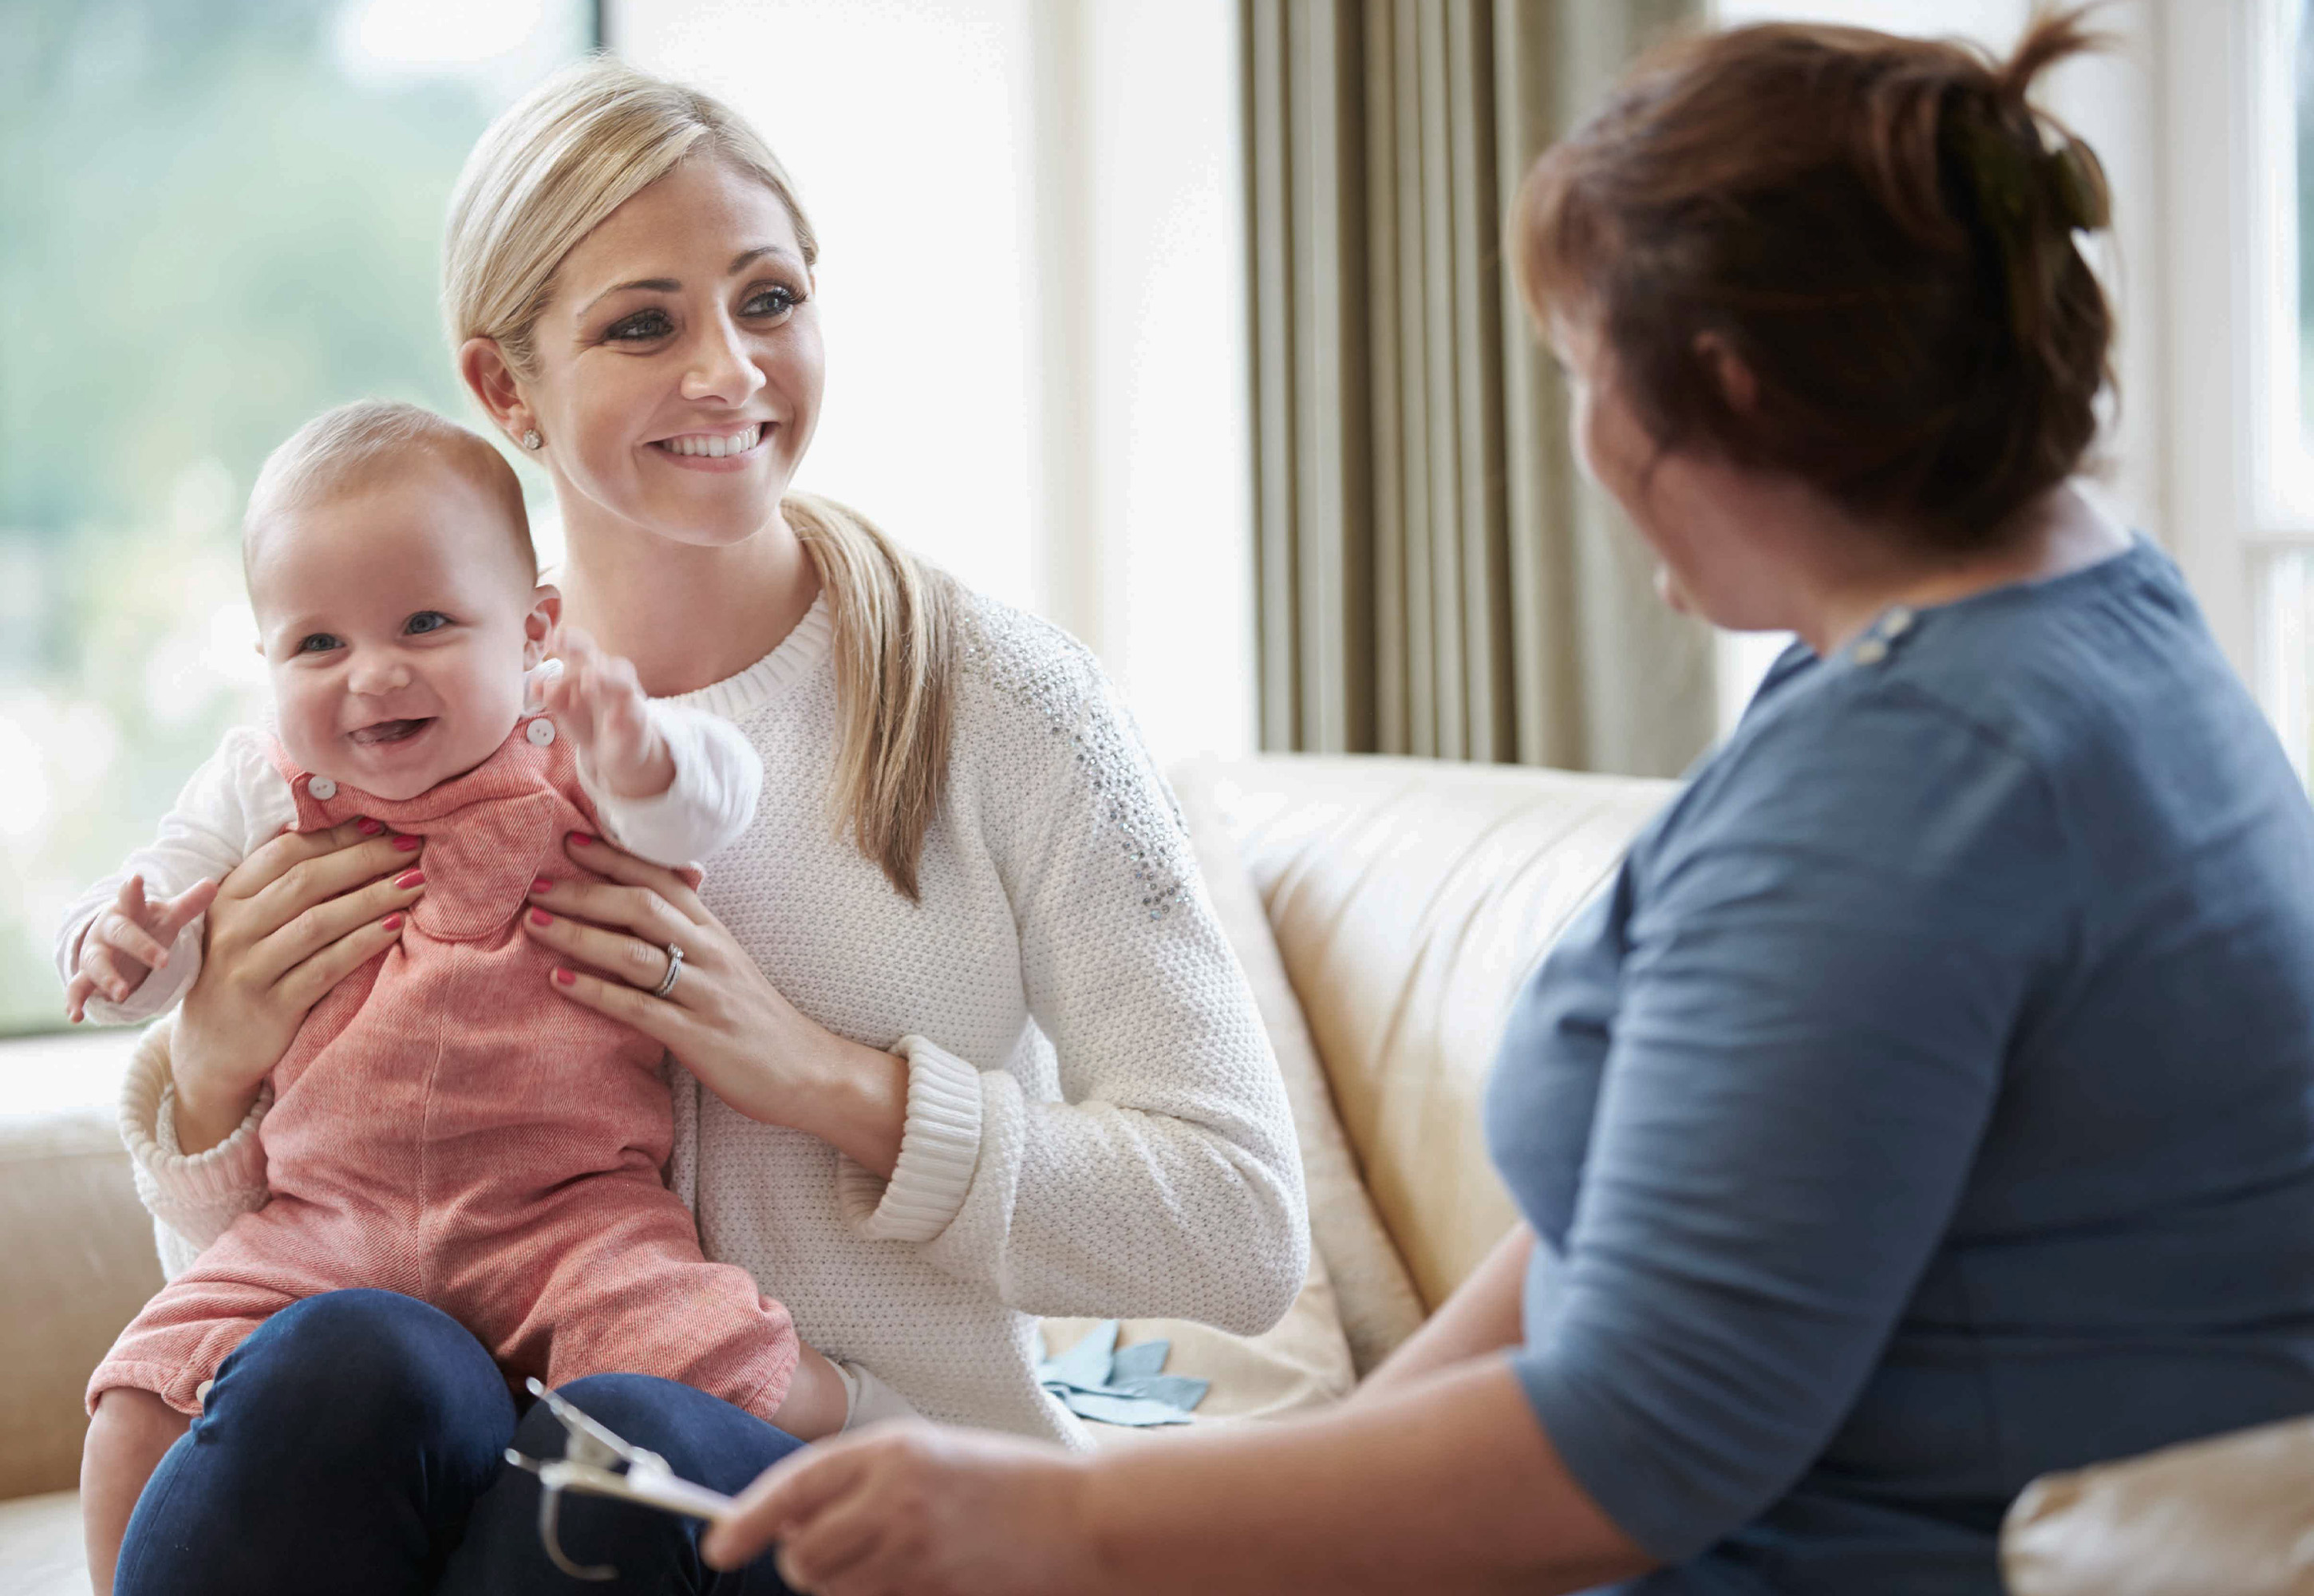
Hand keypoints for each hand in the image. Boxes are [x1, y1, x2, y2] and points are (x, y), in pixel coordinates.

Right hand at [66, 874, 219, 1021]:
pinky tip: (75, 1016)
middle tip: (163, 962)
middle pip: (122, 934)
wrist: (115, 941)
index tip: (136, 878)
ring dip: (108, 978)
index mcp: (129, 911)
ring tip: (122, 994)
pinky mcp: (87, 976)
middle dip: (140, 946)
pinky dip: (75, 1002)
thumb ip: (189, 903)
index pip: (132, 900)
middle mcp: (108, 930)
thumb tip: (212, 884)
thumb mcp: (167, 916)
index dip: (133, 890)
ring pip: (97, 963)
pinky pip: (78, 988)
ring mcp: (96, 953)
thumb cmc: (146, 925)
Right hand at [172, 819, 429, 1152]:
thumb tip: (345, 832)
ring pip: (320, 922)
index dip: (337, 836)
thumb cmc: (244, 972)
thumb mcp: (246, 923)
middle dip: (365, 859)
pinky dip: (364, 943)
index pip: (286, 853)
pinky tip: (396, 927)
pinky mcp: (272, 1006)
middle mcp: (233, 929)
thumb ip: (281, 884)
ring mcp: (249, 969)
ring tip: (416, 883)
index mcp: (227, 898)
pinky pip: (327, 967)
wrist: (212, 1051)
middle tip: (412, 847)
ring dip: (374, 898)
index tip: (383, 824)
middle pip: (307, 882)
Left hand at [521, 834, 910, 1176]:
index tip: (570, 841)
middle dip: (584, 891)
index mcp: (714, 932)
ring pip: (635, 952)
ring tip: (534, 924)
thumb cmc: (759, 1020)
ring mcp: (705, 994)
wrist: (809, 1072)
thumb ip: (691, 933)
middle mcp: (710, 954)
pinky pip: (638, 1008)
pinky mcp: (698, 1036)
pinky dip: (595, 991)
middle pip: (642, 906)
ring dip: (579, 935)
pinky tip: (558, 981)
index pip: (661, 880)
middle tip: (535, 883)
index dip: (615, 858)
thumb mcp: (729, 964)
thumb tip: (655, 899)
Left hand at [545, 626, 672, 799]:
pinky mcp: (636, 719)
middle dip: (582, 654)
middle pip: (599, 659)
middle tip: (564, 649)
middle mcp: (610, 679)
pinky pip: (634, 712)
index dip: (571, 641)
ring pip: (622, 679)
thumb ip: (552, 696)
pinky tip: (610, 722)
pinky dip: (622, 713)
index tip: (556, 640)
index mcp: (590, 671)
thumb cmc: (590, 723)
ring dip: (605, 679)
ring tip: (587, 685)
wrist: (614, 752)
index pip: (583, 648)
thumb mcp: (566, 710)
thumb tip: (537, 684)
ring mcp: (625, 698)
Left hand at [700, 1423, 1100, 1594]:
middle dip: (805, 1559)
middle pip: (802, 1553)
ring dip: (842, 1583)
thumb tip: (792, 1523)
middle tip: (836, 1549)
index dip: (747, 1518)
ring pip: (832, 1587)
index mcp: (893, 1450)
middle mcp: (895, 1498)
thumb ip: (867, 1481)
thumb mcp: (932, 1456)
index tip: (719, 1543)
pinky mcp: (931, 1591)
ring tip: (891, 1558)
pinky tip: (918, 1575)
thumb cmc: (1008, 1483)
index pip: (795, 1486)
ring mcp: (914, 1552)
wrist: (1082, 1518)